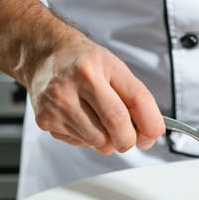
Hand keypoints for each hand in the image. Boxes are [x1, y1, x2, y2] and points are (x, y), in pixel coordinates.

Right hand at [25, 35, 164, 153]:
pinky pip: (81, 143)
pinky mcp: (46, 122)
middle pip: (116, 127)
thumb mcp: (115, 68)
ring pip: (99, 142)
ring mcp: (55, 107)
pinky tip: (82, 118)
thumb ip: (137, 98)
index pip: (131, 103)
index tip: (153, 133)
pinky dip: (89, 137)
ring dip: (108, 138)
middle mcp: (69, 88)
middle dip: (130, 138)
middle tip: (130, 133)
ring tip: (100, 117)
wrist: (44, 56)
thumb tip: (151, 133)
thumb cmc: (83, 62)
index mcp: (91, 70)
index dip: (149, 123)